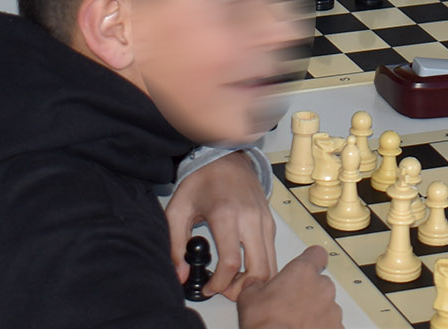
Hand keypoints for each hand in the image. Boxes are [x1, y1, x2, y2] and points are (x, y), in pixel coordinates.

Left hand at [166, 151, 276, 300]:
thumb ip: (175, 244)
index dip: (219, 284)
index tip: (209, 288)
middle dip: (242, 289)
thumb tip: (180, 275)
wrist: (226, 156)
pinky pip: (272, 253)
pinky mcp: (270, 222)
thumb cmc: (202, 181)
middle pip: (259, 270)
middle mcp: (250, 218)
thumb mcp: (178, 210)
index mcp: (226, 215)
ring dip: (255, 281)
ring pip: (270, 265)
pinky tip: (244, 269)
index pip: (231, 263)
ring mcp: (263, 220)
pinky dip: (262, 268)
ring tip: (235, 283)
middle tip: (226, 292)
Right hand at [237, 244, 340, 328]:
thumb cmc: (267, 325)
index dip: (311, 259)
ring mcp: (332, 310)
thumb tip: (254, 285)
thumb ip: (255, 284)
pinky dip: (321, 327)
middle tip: (291, 303)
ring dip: (315, 311)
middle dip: (309, 290)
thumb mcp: (249, 298)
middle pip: (320, 282)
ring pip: (326, 305)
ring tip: (296, 321)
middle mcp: (322, 288)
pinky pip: (330, 324)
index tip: (306, 264)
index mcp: (303, 272)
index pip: (317, 254)